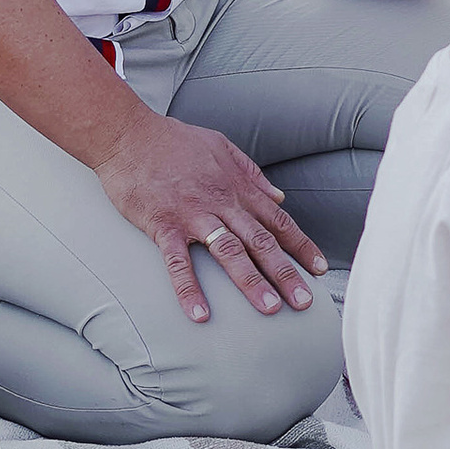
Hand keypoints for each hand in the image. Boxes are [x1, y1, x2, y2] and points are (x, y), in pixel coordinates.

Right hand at [94, 105, 325, 319]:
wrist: (130, 134)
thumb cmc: (173, 140)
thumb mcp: (222, 147)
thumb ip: (252, 173)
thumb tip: (279, 196)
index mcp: (237, 187)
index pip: (278, 220)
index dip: (301, 246)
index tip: (319, 269)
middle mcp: (222, 203)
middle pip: (261, 242)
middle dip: (286, 273)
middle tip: (304, 302)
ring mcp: (193, 215)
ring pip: (229, 252)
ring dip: (251, 282)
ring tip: (269, 308)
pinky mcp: (163, 225)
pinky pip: (179, 262)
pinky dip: (189, 288)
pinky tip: (199, 314)